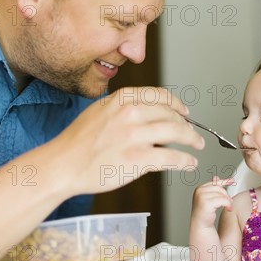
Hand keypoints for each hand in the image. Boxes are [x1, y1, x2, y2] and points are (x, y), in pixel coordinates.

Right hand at [46, 86, 204, 195]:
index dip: (176, 104)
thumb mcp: (99, 111)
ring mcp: (136, 135)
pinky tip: (189, 163)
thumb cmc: (77, 142)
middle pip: (171, 114)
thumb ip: (124, 108)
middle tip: (193, 132)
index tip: (184, 111)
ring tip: (197, 145)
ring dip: (192, 140)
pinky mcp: (139, 158)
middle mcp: (131, 112)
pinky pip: (172, 157)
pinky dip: (185, 160)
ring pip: (177, 132)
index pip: (159, 96)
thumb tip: (147, 113)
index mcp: (122, 99)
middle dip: (187, 124)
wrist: (63, 164)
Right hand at [190, 176, 234, 229]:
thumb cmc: (205, 214)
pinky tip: (228, 209)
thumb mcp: (209, 198)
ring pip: (221, 194)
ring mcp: (201, 196)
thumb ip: (212, 188)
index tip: (232, 181)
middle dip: (226, 195)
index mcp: (199, 188)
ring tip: (228, 207)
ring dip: (228, 201)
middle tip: (230, 203)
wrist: (200, 225)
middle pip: (219, 188)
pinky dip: (227, 204)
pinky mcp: (206, 203)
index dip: (224, 181)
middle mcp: (199, 191)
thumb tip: (216, 177)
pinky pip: (222, 200)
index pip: (214, 183)